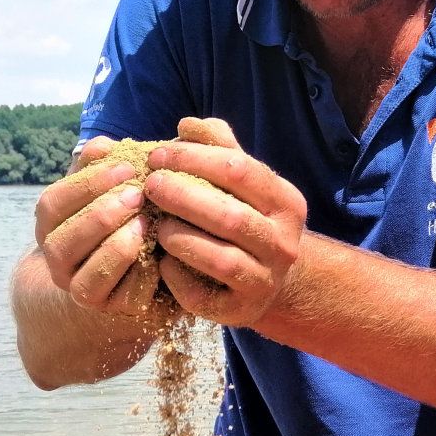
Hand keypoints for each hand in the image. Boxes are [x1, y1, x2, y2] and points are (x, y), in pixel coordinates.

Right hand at [31, 136, 160, 313]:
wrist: (142, 269)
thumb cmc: (128, 214)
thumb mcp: (114, 186)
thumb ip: (108, 164)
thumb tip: (104, 146)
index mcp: (52, 226)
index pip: (52, 205)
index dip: (85, 184)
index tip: (126, 167)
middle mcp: (58, 263)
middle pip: (61, 243)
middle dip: (99, 216)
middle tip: (137, 194)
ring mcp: (82, 291)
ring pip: (85, 279)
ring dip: (115, 249)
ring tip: (144, 224)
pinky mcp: (115, 310)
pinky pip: (121, 298)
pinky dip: (139, 276)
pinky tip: (159, 255)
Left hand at [145, 117, 306, 326]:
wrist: (269, 279)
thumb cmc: (245, 217)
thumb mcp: (240, 182)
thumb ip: (217, 148)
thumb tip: (187, 124)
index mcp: (286, 202)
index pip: (240, 170)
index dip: (193, 159)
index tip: (156, 155)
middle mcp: (283, 243)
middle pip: (231, 216)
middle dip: (183, 197)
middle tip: (149, 185)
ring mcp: (266, 280)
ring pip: (221, 259)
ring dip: (180, 238)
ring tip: (156, 224)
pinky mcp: (241, 311)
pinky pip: (203, 296)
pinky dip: (176, 278)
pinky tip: (160, 262)